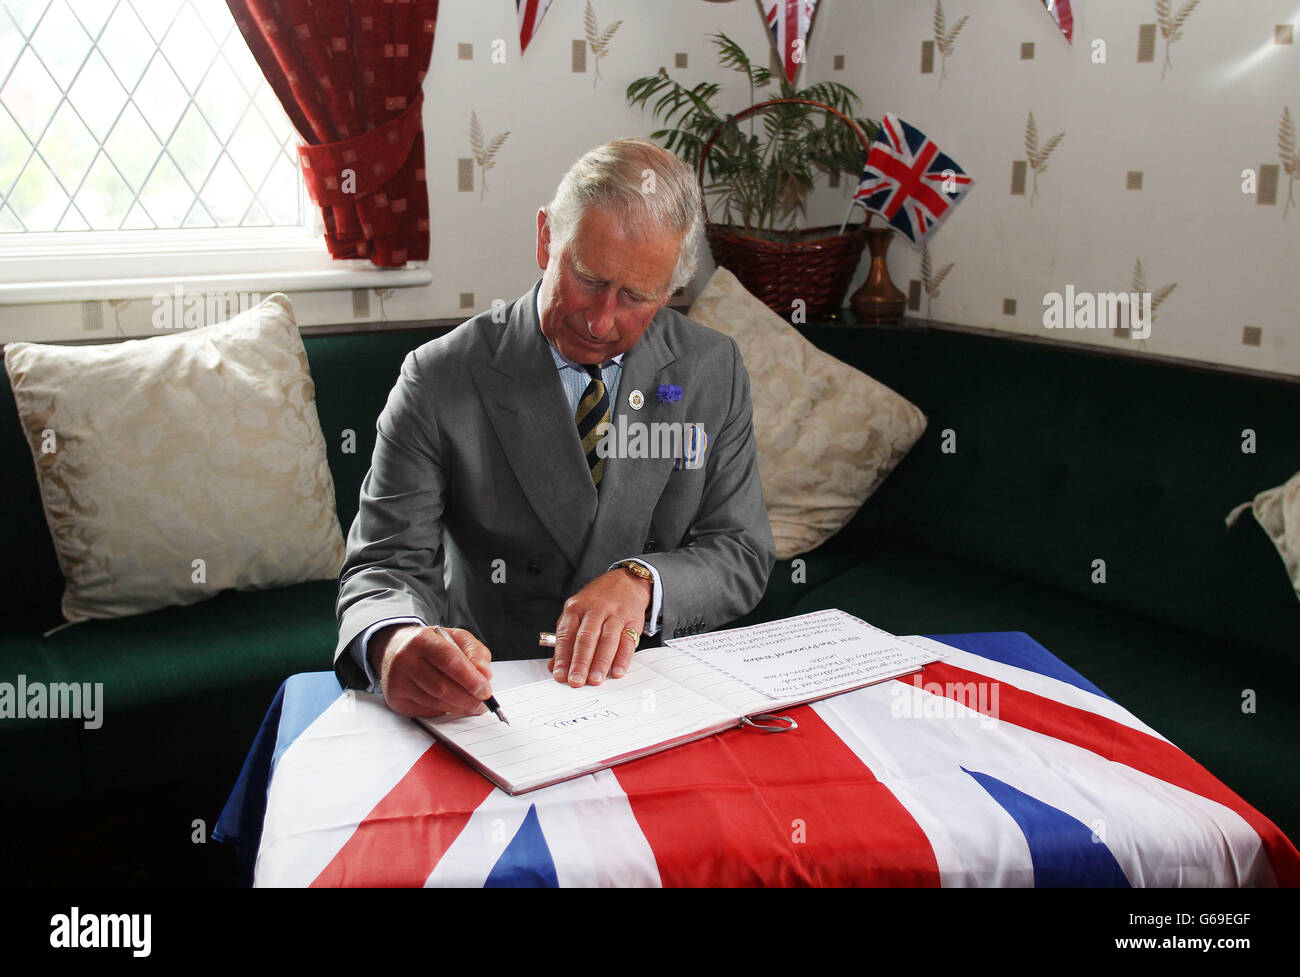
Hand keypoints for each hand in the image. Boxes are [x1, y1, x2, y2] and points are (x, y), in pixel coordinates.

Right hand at [368, 623, 494, 717]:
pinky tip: (451, 704)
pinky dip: (444, 710)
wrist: (395, 649)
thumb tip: (485, 675)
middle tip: (483, 704)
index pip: (449, 661)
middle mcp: (406, 660)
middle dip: (468, 699)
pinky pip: (426, 711)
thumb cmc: (430, 644)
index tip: (486, 690)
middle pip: (442, 687)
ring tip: (472, 705)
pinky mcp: (396, 699)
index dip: (470, 678)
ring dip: (458, 707)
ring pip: (435, 702)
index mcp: (422, 640)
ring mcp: (398, 681)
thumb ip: (475, 653)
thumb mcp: (456, 638)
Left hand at [549, 569, 650, 686]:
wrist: (626, 582)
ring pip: (607, 640)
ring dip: (600, 663)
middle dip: (580, 662)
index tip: (560, 675)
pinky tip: (617, 672)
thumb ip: (566, 639)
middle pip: (586, 638)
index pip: (566, 634)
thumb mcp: (577, 613)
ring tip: (594, 680)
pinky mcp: (632, 620)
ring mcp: (615, 614)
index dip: (562, 656)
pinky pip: (627, 641)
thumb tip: (554, 666)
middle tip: (576, 681)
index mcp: (576, 608)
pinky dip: (622, 658)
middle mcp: (595, 609)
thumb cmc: (598, 601)